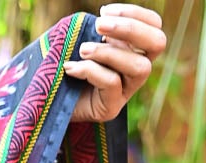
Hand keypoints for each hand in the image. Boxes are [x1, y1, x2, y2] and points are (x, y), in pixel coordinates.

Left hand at [67, 5, 164, 122]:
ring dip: (109, 52)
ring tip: (83, 49)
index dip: (134, 13)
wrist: (47, 102)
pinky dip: (91, 70)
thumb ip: (99, 28)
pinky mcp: (111, 108)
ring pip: (139, 66)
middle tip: (98, 24)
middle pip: (158, 43)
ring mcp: (126, 90)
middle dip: (130, 28)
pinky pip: (112, 83)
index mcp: (135, 48)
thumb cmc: (66, 63)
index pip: (154, 25)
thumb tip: (104, 18)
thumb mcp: (84, 38)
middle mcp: (136, 69)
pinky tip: (71, 68)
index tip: (104, 11)